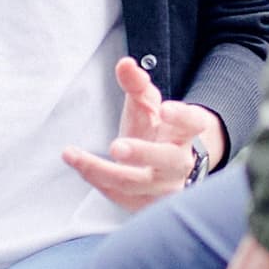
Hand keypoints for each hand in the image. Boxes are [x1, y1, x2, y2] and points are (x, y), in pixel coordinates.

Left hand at [63, 57, 223, 215]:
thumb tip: (124, 64)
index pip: (192, 123)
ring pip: (138, 185)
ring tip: (76, 156)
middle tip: (117, 147)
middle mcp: (179, 163)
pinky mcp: (147, 205)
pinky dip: (99, 183)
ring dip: (105, 172)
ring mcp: (165, 188)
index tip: (166, 109)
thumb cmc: (155, 130)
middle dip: (143, 153)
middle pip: (168, 160)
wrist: (164, 168)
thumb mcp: (147, 103)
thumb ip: (136, 84)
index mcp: (184, 133)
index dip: (182, 117)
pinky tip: (80, 166)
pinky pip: (121, 199)